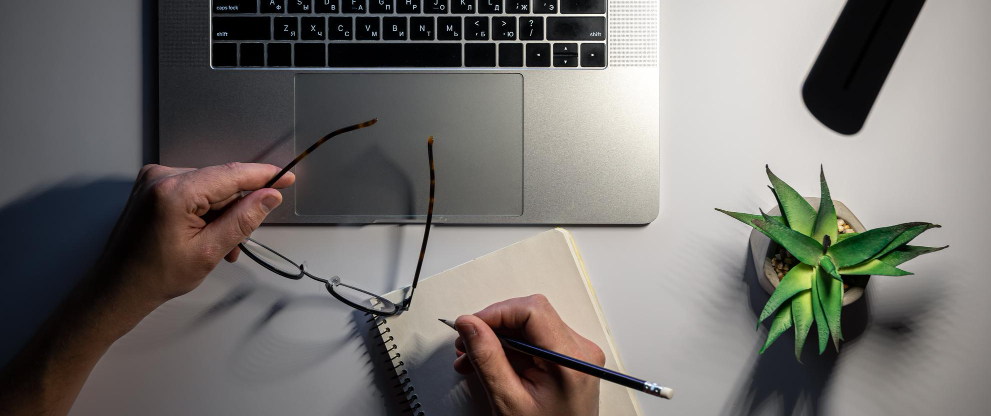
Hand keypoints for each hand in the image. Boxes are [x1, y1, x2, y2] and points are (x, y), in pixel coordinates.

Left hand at [0, 162, 293, 415]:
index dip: (263, 175)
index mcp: (175, 191)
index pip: (231, 174)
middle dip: (236, 208)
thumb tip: (269, 196)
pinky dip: (205, 211)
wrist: (117, 289)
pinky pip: (193, 190)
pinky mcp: (152, 186)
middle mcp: (162, 177)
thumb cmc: (155, 276)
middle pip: (220, 182)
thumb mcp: (210, 252)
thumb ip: (243, 219)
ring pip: (209, 188)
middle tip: (240, 241)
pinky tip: (205, 234)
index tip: (287, 176)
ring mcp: (154, 179)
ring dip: (221, 213)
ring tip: (219, 246)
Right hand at [453, 295, 604, 415]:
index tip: (471, 325)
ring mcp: (576, 355)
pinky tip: (490, 362)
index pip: (533, 311)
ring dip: (497, 339)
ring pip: (529, 327)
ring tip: (471, 358)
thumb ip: (488, 359)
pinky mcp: (568, 359)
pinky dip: (510, 349)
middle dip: (493, 327)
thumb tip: (470, 325)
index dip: (496, 313)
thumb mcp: (508, 401)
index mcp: (571, 361)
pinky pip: (535, 341)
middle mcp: (580, 352)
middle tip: (466, 342)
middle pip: (530, 316)